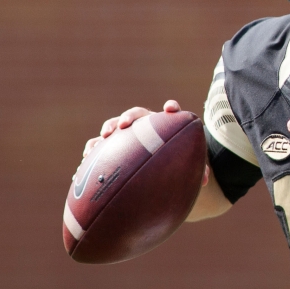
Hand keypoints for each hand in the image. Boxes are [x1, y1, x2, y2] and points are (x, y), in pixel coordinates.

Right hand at [82, 99, 207, 185]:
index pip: (169, 112)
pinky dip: (91, 153)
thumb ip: (199, 170)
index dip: (171, 108)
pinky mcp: (113, 149)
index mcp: (165, 127)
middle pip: (136, 115)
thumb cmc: (178, 164)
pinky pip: (99, 148)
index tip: (171, 109)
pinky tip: (84, 164)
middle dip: (129, 117)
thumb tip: (205, 181)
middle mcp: (145, 127)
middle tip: (123, 126)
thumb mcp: (189, 167)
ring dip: (106, 132)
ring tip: (99, 142)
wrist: (163, 169)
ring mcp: (127, 136)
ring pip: (114, 127)